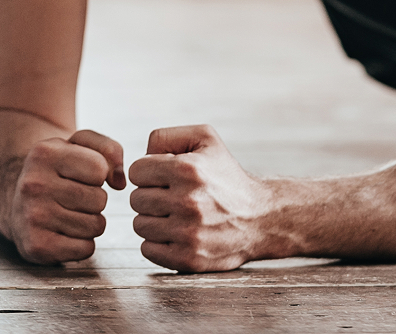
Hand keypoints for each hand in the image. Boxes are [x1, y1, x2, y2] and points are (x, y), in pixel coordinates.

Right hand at [0, 129, 125, 263]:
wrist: (15, 198)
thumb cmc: (55, 168)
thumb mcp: (79, 143)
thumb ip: (109, 148)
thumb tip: (120, 182)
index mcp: (45, 153)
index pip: (99, 168)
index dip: (99, 173)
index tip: (82, 173)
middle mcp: (34, 184)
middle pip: (100, 199)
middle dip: (96, 198)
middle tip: (76, 196)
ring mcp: (33, 217)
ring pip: (95, 226)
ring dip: (91, 221)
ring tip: (71, 212)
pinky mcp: (36, 247)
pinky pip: (86, 249)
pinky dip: (83, 243)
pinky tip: (66, 231)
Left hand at [129, 124, 269, 272]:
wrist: (259, 217)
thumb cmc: (226, 175)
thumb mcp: (205, 138)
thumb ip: (166, 136)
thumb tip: (139, 157)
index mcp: (188, 169)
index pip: (136, 171)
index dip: (148, 171)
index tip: (164, 175)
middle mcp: (187, 201)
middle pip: (136, 199)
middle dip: (150, 194)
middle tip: (171, 195)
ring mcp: (187, 233)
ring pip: (139, 225)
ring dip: (153, 219)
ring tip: (174, 213)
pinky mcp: (188, 259)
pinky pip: (147, 249)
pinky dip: (157, 242)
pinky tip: (175, 232)